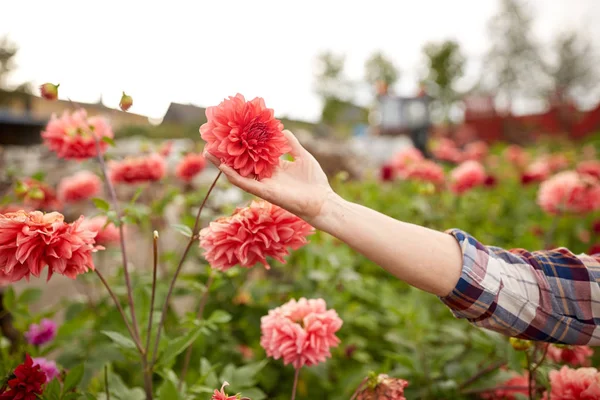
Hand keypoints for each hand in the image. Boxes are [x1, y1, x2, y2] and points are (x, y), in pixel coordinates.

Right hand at [203, 130, 333, 223]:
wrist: (322, 201)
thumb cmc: (314, 181)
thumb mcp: (303, 156)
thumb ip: (291, 144)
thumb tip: (282, 129)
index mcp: (273, 167)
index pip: (253, 153)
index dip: (242, 144)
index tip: (230, 133)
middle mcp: (265, 175)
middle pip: (241, 163)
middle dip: (226, 154)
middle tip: (211, 142)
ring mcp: (264, 184)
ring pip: (238, 173)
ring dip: (222, 164)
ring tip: (208, 153)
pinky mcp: (265, 193)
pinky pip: (246, 184)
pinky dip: (234, 176)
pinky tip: (223, 167)